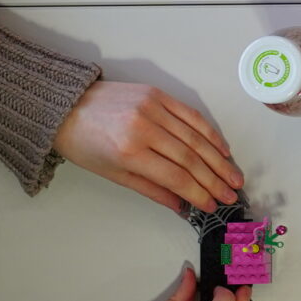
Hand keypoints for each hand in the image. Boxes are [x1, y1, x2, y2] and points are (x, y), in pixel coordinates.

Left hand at [55, 82, 243, 213]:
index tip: (213, 205)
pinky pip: (192, 115)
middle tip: (231, 194)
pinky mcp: (158, 94)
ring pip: (196, 137)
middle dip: (214, 179)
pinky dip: (210, 133)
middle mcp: (144, 128)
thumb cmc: (84, 145)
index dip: (198, 192)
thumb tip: (182, 206)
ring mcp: (153, 108)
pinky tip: (222, 149)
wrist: (66, 106)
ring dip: (219, 160)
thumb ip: (151, 189)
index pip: (175, 176)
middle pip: (190, 158)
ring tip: (234, 177)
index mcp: (129, 152)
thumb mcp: (112, 173)